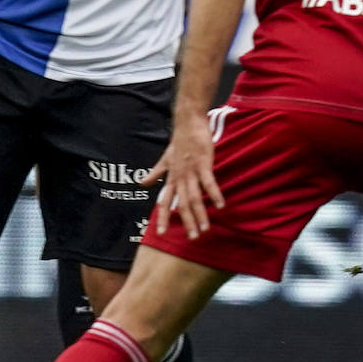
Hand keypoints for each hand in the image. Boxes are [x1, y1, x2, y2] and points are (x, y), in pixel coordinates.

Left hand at [142, 112, 223, 239]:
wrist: (187, 123)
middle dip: (186, 222)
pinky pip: (209, 182)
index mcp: (171, 177)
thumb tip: (142, 183)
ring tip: (205, 229)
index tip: (159, 233)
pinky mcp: (203, 164)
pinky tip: (220, 205)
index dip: (161, 216)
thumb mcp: (165, 159)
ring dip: (200, 214)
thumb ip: (155, 172)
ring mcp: (191, 171)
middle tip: (192, 238)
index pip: (164, 201)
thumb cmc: (179, 142)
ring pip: (194, 197)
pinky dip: (214, 194)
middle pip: (181, 204)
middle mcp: (179, 177)